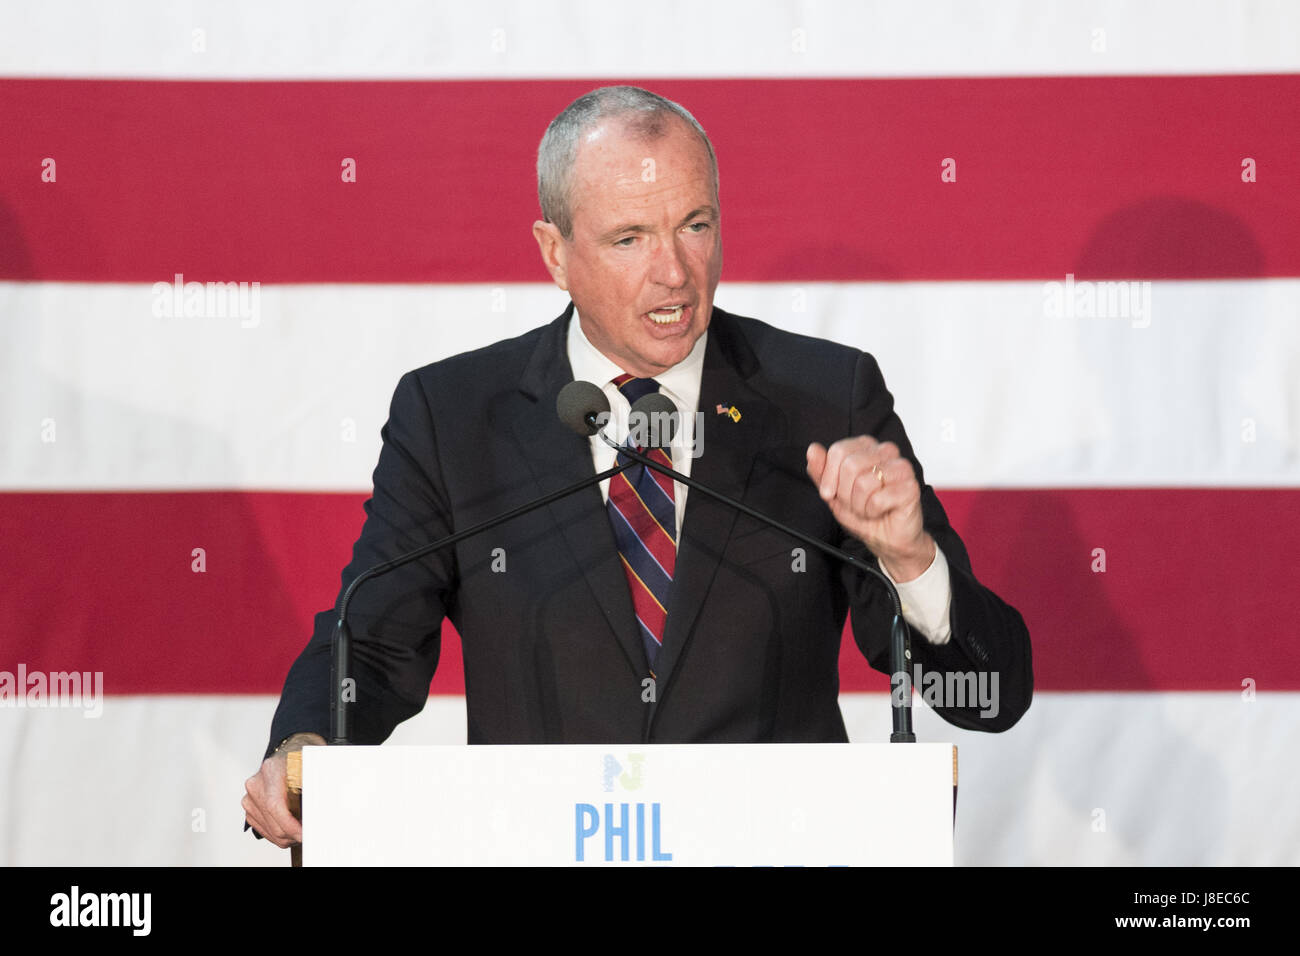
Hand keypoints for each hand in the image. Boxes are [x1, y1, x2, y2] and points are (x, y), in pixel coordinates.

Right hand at [242, 732, 324, 847]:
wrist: (291, 750)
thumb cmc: (301, 759)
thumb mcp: (312, 769)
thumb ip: (315, 789)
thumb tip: (320, 813)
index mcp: (271, 771)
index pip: (275, 806)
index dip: (290, 826)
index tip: (304, 834)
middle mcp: (256, 784)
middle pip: (272, 822)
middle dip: (293, 834)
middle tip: (309, 834)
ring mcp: (250, 796)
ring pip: (269, 830)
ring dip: (287, 836)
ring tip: (302, 829)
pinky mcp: (250, 807)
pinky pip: (263, 829)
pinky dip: (279, 833)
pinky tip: (290, 827)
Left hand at [806, 436, 935, 581]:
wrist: (886, 538)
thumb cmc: (863, 512)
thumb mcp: (833, 493)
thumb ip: (820, 471)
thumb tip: (813, 449)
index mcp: (865, 447)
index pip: (839, 450)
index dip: (829, 477)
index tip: (831, 492)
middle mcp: (885, 452)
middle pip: (851, 465)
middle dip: (846, 494)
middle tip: (855, 503)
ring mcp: (901, 468)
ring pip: (864, 483)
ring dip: (860, 505)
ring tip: (868, 508)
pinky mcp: (911, 487)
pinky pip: (879, 499)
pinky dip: (873, 511)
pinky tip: (881, 512)